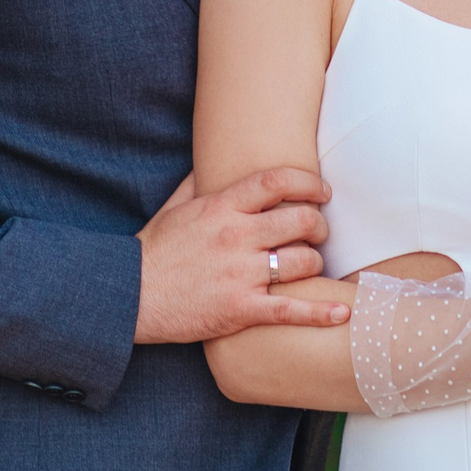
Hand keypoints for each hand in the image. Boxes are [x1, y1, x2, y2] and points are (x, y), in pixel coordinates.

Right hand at [135, 167, 346, 342]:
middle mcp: (236, 236)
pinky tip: (342, 312)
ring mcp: (240, 274)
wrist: (127, 297)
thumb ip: (200, 182)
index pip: (278, 182)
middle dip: (319, 226)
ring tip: (310, 266)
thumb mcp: (174, 207)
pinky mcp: (240, 310)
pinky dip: (322, 312)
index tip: (322, 191)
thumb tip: (213, 158)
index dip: (309, 183)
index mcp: (222, 207)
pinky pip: (292, 310)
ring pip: (303, 262)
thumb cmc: (154, 251)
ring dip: (315, 263)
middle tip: (318, 233)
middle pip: (302, 220)